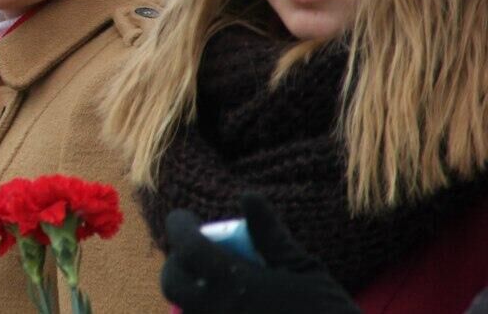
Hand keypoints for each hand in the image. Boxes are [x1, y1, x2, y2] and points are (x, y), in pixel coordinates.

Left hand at [161, 193, 360, 313]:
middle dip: (178, 263)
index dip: (179, 227)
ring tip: (218, 281)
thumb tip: (247, 197)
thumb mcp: (303, 269)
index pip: (187, 248)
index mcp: (236, 284)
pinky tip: (231, 306)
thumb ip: (269, 234)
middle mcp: (218, 311)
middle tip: (198, 253)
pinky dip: (208, 312)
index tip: (185, 218)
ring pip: (186, 308)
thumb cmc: (328, 313)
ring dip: (192, 291)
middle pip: (172, 283)